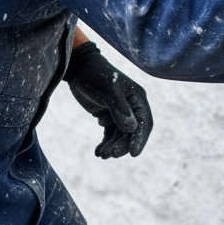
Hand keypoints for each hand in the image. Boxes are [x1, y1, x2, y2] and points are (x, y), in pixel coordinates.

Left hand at [64, 42, 152, 158]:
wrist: (79, 69)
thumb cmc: (96, 76)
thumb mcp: (108, 91)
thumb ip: (119, 109)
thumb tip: (131, 129)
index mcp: (137, 98)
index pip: (144, 122)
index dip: (140, 139)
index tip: (134, 154)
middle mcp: (132, 107)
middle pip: (132, 132)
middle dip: (122, 145)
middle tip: (110, 154)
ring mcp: (121, 112)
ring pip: (121, 136)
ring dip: (113, 146)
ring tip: (102, 154)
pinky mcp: (109, 116)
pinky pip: (110, 134)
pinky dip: (106, 143)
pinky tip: (98, 152)